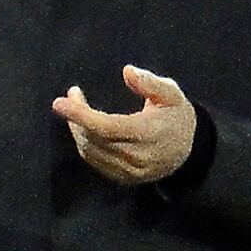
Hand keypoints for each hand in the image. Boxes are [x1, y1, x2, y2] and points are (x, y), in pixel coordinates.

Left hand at [54, 66, 196, 186]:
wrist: (190, 153)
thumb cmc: (176, 117)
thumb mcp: (172, 94)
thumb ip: (150, 83)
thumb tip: (127, 71)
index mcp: (150, 134)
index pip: (108, 127)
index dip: (81, 115)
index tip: (60, 102)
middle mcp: (137, 157)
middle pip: (94, 139)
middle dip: (77, 117)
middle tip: (72, 95)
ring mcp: (129, 172)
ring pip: (90, 151)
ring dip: (77, 129)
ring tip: (76, 107)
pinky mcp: (122, 179)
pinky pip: (94, 161)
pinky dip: (84, 142)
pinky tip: (84, 126)